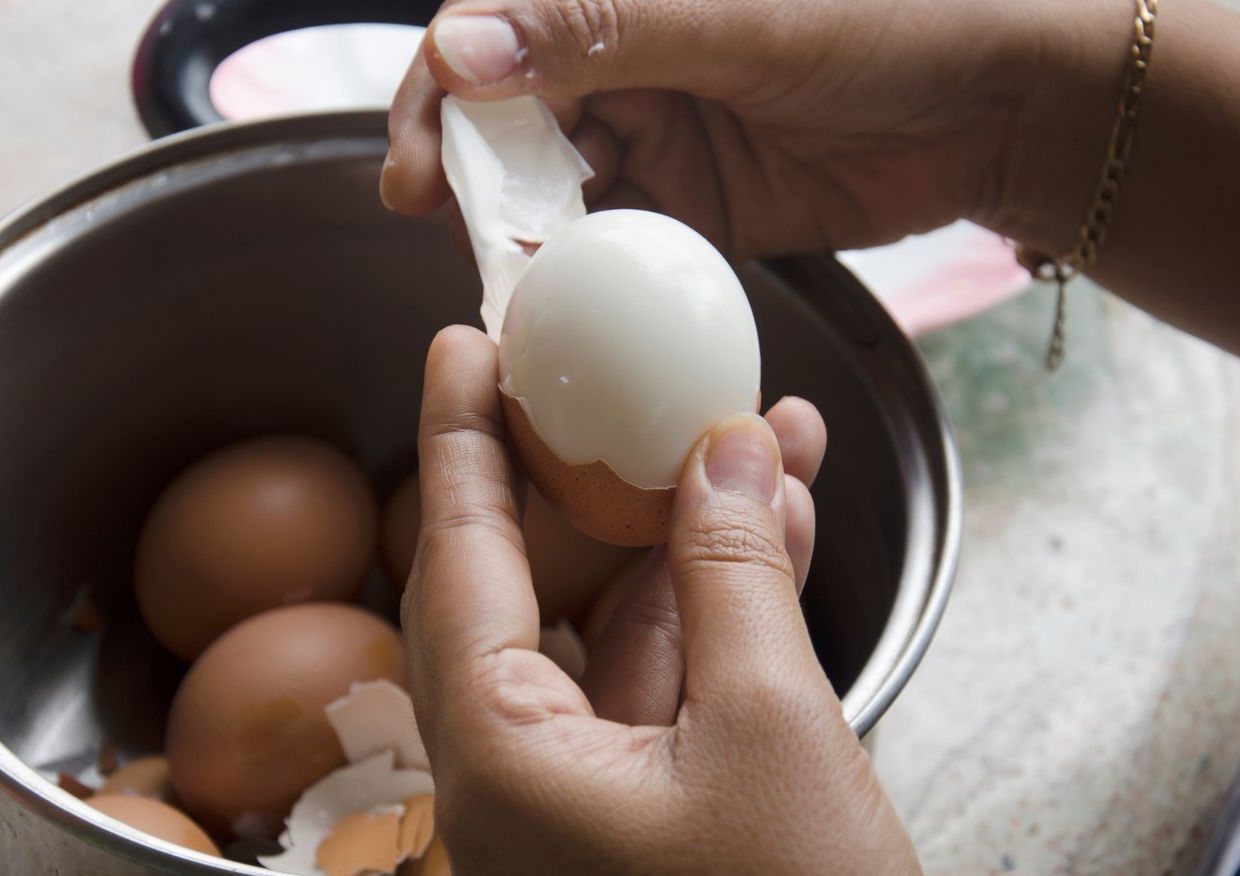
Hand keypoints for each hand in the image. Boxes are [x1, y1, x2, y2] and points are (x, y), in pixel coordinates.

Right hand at [382, 0, 1042, 257]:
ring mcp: (659, 141)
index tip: (412, 169)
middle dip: (470, 183)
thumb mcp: (742, 18)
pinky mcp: (694, 213)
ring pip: (556, 194)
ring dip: (523, 240)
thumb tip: (459, 49)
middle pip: (509, 125)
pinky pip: (618, 251)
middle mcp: (625, 63)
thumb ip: (602, 30)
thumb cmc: (892, 21)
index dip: (435, 98)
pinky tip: (563, 312)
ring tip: (503, 291)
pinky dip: (587, 281)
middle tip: (451, 242)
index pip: (492, 38)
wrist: (997, 104)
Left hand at [401, 325, 937, 875]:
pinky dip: (717, 603)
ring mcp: (582, 792)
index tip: (462, 348)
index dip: (462, 441)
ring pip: (616, 621)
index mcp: (501, 764)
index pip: (459, 562)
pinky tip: (775, 524)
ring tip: (754, 430)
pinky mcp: (644, 804)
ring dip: (688, 531)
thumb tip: (725, 451)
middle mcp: (517, 776)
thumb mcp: (774, 729)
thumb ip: (736, 576)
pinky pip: (664, 676)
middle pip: (530, 580)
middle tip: (597, 371)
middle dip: (588, 471)